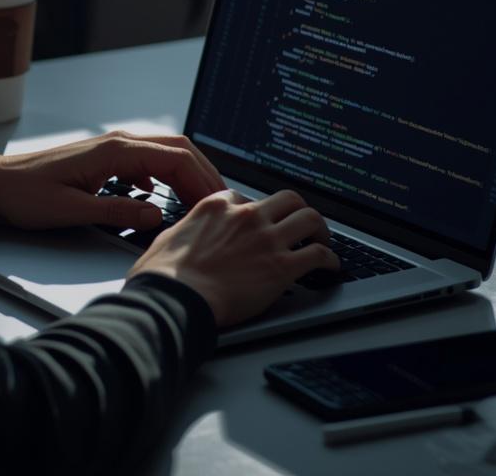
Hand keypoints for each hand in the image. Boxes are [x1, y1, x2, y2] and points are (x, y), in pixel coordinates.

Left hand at [0, 130, 227, 230]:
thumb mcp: (72, 210)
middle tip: (221, 201)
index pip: (174, 158)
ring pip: (164, 155)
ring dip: (187, 175)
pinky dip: (166, 177)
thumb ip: (117, 211)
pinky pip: (147, 163)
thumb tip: (157, 214)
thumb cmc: (26, 195)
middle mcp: (117, 143)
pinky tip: (167, 198)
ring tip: (202, 201)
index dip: (201, 180)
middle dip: (203, 174)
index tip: (216, 201)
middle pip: (177, 150)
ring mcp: (113, 149)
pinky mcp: (106, 160)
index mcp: (114, 151)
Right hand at [129, 188, 339, 327]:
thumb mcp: (169, 237)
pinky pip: (318, 254)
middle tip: (300, 224)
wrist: (175, 298)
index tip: (260, 223)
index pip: (246, 197)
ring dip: (320, 229)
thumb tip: (187, 236)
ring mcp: (267, 240)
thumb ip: (188, 230)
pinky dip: (329, 259)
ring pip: (310, 218)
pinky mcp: (281, 267)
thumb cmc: (165, 275)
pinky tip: (330, 266)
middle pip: (287, 199)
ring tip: (322, 240)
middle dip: (296, 210)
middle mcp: (247, 216)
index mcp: (217, 206)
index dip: (256, 211)